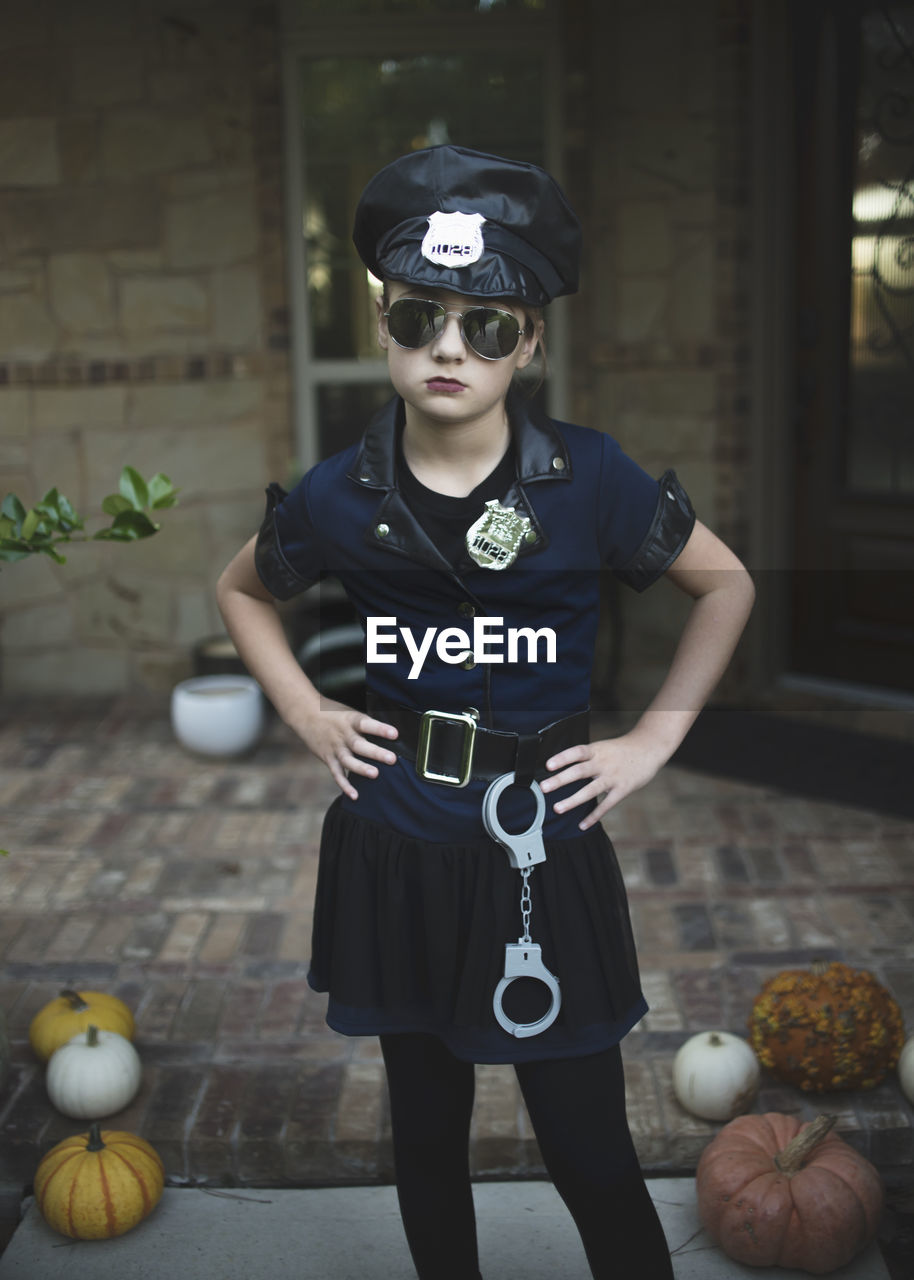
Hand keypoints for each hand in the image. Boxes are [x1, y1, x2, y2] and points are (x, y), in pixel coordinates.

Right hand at [294, 698, 397, 800]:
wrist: (305, 713)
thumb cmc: (334, 713)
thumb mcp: (350, 713)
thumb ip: (366, 724)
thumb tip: (392, 733)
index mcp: (350, 720)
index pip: (366, 724)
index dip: (380, 729)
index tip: (395, 734)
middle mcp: (343, 735)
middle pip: (359, 745)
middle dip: (375, 753)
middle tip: (392, 759)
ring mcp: (335, 748)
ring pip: (348, 760)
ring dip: (361, 768)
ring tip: (375, 774)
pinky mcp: (328, 758)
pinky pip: (337, 773)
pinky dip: (345, 785)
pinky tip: (355, 796)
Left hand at [540, 732, 665, 829]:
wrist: (649, 749)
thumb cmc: (622, 750)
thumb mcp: (603, 747)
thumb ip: (587, 757)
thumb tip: (564, 768)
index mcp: (597, 750)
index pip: (577, 752)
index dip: (562, 758)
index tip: (548, 765)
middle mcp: (603, 763)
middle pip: (579, 771)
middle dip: (560, 780)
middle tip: (544, 787)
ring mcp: (613, 777)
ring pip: (590, 790)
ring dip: (573, 800)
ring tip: (558, 808)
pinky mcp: (622, 789)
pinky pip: (606, 805)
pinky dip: (594, 816)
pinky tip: (582, 824)